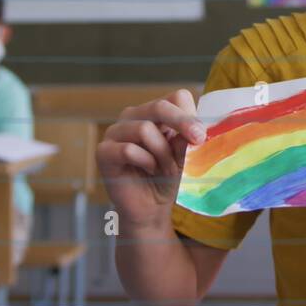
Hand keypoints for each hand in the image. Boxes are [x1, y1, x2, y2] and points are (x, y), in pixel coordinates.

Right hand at [97, 89, 205, 229]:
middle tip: (198, 139)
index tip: (202, 136)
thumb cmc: (168, 178)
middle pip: (159, 107)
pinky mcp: (103, 151)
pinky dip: (146, 162)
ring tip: (166, 169)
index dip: (191, 115)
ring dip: (163, 154)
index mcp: (155, 113)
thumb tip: (196, 131)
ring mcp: (115, 132)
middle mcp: (133, 116)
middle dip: (182, 123)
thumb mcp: (184, 157)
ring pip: (145, 129)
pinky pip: (128, 150)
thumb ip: (187, 141)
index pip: (175, 98)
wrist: (149, 207)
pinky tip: (149, 171)